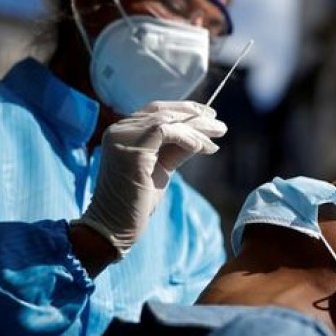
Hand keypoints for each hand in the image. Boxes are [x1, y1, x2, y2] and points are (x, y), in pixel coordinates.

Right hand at [74, 100, 225, 256]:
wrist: (116, 226)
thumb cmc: (138, 201)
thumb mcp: (162, 167)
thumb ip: (176, 149)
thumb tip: (201, 136)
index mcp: (124, 132)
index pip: (156, 111)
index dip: (184, 110)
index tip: (208, 114)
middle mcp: (120, 130)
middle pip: (162, 111)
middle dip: (194, 114)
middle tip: (219, 123)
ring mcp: (122, 137)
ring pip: (167, 120)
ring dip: (197, 127)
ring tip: (220, 133)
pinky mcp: (130, 148)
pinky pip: (166, 131)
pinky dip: (188, 138)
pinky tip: (204, 147)